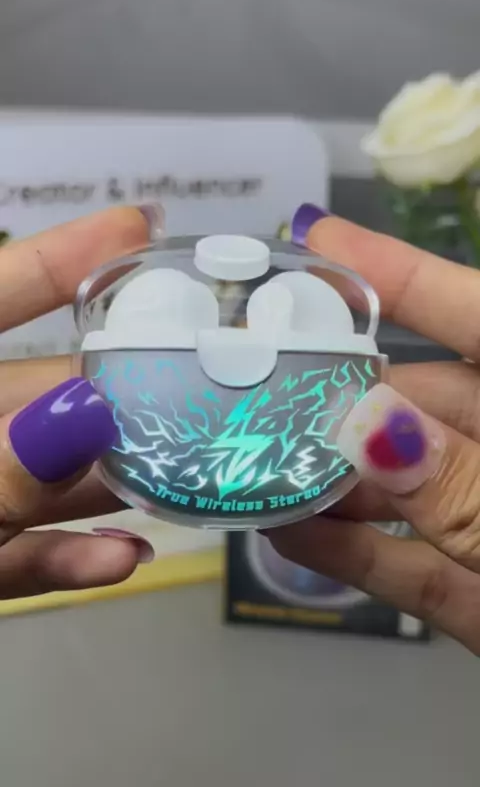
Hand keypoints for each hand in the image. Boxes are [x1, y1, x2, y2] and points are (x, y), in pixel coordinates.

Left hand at [0, 206, 161, 597]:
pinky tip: (123, 559)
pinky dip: (61, 559)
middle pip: (32, 395)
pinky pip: (11, 555)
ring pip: (34, 480)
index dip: (63, 256)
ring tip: (181, 480)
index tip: (139, 227)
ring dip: (105, 487)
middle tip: (194, 391)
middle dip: (116, 396)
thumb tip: (83, 417)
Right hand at [267, 205, 479, 655]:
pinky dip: (353, 554)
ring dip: (331, 479)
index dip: (396, 274)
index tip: (315, 242)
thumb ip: (470, 485)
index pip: (476, 315)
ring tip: (252, 458)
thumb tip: (365, 424)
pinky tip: (287, 531)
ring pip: (407, 489)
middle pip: (424, 403)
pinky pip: (410, 566)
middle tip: (257, 380)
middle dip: (339, 392)